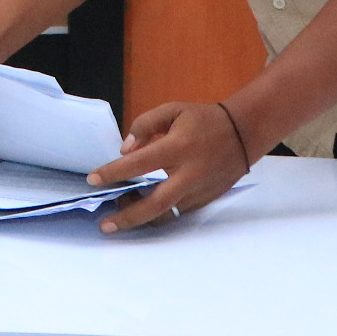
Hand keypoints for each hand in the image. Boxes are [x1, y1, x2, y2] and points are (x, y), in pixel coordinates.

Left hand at [85, 100, 253, 234]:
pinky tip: (142, 206)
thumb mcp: (172, 110)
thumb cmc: (203, 119)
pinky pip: (176, 212)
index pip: (139, 164)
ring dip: (140, 218)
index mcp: (178, 147)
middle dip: (127, 217)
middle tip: (104, 225)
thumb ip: (145, 125)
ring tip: (120, 213)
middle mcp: (189, 174)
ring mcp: (198, 191)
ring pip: (165, 214)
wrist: (243, 134)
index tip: (93, 179)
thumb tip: (126, 150)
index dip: (114, 172)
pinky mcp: (204, 200)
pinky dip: (157, 213)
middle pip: (155, 205)